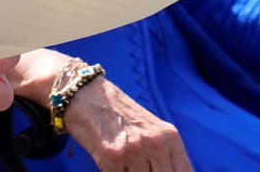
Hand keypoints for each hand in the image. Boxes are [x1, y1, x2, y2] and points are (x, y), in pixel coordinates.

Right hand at [63, 77, 192, 171]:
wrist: (87, 95)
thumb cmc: (120, 115)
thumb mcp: (152, 130)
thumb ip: (167, 154)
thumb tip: (172, 171)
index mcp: (170, 138)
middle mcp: (155, 144)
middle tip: (139, 168)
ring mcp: (134, 150)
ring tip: (126, 165)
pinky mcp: (112, 156)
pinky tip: (112, 164)